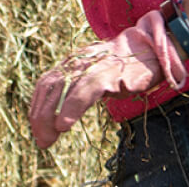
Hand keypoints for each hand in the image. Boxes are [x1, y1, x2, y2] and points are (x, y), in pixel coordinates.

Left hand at [29, 8, 188, 148]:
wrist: (151, 48)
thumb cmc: (124, 68)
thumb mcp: (96, 76)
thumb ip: (79, 88)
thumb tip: (60, 115)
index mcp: (72, 63)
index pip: (45, 83)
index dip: (37, 107)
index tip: (37, 129)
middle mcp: (78, 62)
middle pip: (48, 87)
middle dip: (39, 116)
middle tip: (42, 141)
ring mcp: (93, 67)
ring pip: (62, 90)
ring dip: (49, 116)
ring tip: (47, 139)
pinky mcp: (108, 74)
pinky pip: (84, 91)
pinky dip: (71, 108)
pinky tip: (64, 125)